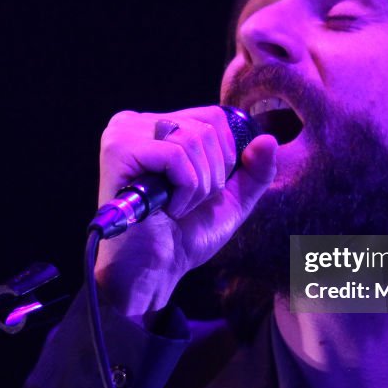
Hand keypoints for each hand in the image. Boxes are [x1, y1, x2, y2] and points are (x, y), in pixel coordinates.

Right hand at [94, 106, 277, 317]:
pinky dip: (183, 190)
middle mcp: (137, 122)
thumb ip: (256, 170)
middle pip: (206, 128)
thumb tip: (268, 139)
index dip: (224, 157)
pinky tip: (166, 208)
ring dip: (197, 186)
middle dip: (211, 175)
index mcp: (158, 125)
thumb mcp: (231, 199)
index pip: (213, 117)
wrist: (154, 270)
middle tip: (186, 203)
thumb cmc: (185, 235)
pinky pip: (175, 156)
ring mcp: (124, 133)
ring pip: (193, 140)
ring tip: (175, 207)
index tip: (202, 190)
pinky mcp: (118, 150)